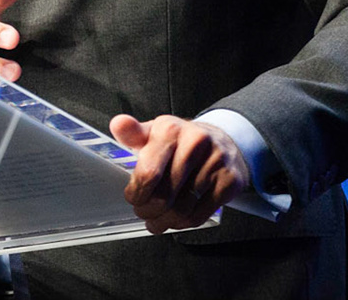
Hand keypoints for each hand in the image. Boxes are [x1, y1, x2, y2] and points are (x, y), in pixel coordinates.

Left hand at [109, 114, 250, 232]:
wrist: (223, 142)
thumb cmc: (182, 142)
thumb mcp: (155, 133)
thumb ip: (133, 133)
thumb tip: (118, 124)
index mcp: (171, 129)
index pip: (148, 172)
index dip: (137, 193)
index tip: (133, 198)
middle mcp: (195, 142)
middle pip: (164, 195)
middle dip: (148, 210)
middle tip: (143, 213)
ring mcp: (215, 162)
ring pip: (181, 209)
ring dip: (165, 221)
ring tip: (157, 221)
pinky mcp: (229, 181)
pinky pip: (200, 215)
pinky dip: (183, 223)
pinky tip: (176, 220)